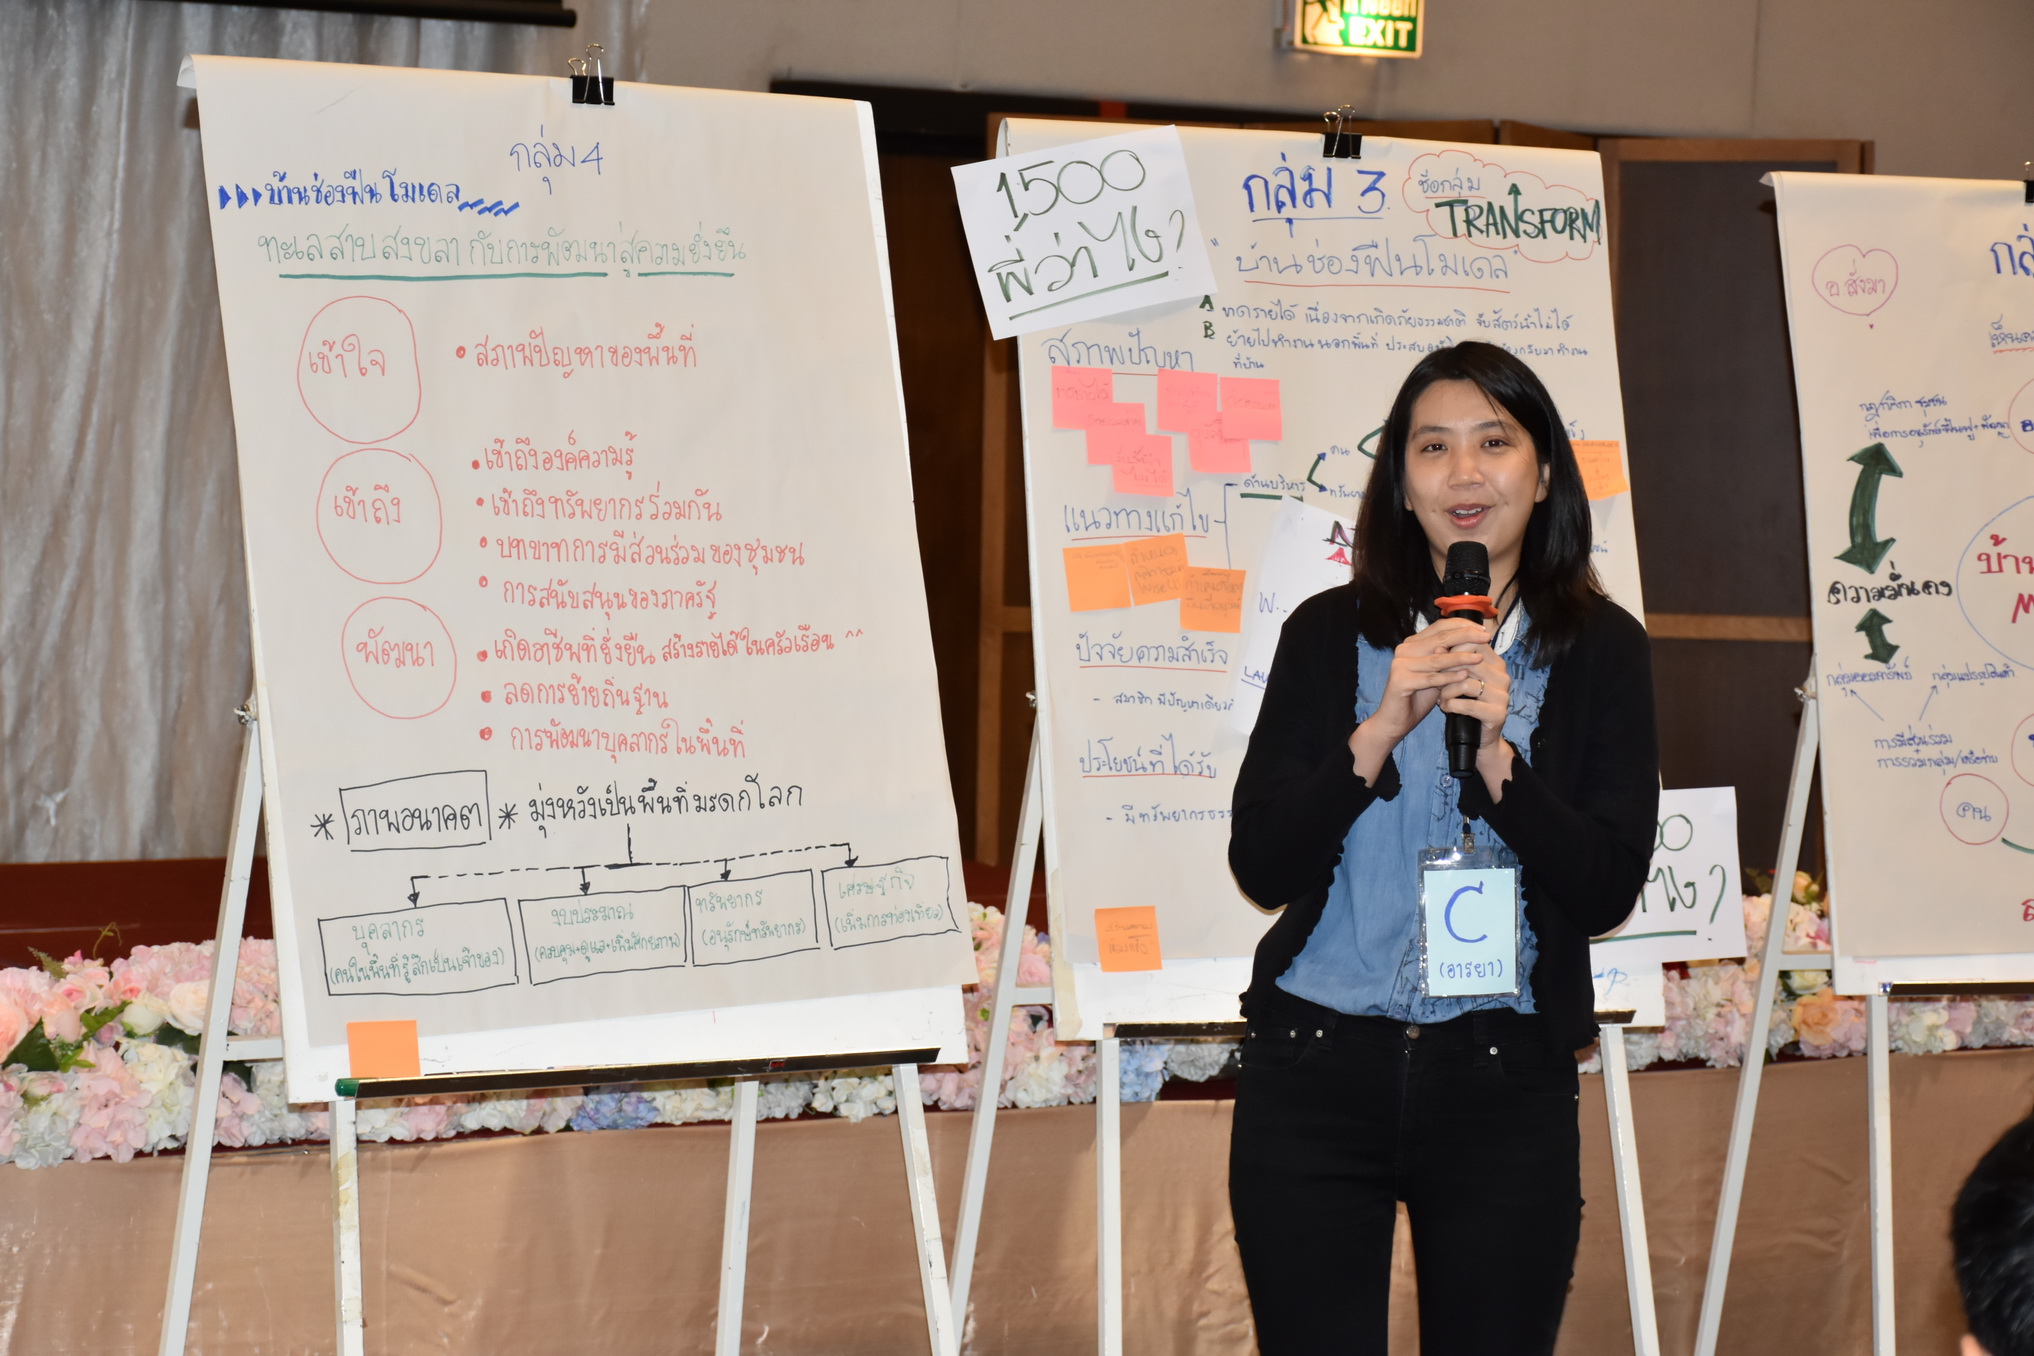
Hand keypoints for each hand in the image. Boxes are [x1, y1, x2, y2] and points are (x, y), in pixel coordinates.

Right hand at [1348, 617, 1493, 781]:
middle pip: (1440, 638)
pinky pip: (1430, 678)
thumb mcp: (1438, 673)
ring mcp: (1400, 664)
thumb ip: (1450, 658)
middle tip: (1486, 637)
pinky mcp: (1399, 680)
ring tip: (1479, 658)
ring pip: (1437, 659)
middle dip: (1466, 636)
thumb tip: (1475, 641)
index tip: (1483, 630)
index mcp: (1413, 644)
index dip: (1462, 626)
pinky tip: (1464, 676)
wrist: (1396, 720)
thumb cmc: (1418, 696)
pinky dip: (1449, 677)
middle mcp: (1404, 650)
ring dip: (1461, 657)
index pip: (1440, 626)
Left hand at [1436, 629, 1509, 754]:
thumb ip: (1453, 663)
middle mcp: (1503, 677)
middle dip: (1445, 672)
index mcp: (1496, 663)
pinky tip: (1445, 708)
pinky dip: (1450, 705)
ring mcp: (1502, 695)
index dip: (1451, 651)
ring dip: (1446, 691)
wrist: (1479, 738)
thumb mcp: (1459, 679)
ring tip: (1440, 698)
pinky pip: (1467, 705)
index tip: (1437, 661)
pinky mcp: (1498, 713)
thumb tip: (1437, 647)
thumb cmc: (1466, 703)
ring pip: (1465, 683)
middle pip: (1467, 663)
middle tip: (1435, 683)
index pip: (1473, 644)